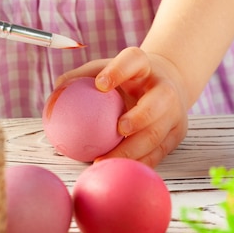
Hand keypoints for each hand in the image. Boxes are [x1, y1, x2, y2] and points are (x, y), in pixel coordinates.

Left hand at [56, 47, 188, 166]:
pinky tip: (115, 171)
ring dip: (132, 151)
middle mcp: (165, 89)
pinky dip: (136, 164)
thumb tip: (58, 88)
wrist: (167, 86)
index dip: (119, 71)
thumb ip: (83, 76)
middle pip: (158, 103)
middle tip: (118, 129)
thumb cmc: (127, 79)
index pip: (134, 61)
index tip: (99, 84)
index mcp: (145, 66)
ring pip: (157, 135)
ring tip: (103, 161)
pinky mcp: (176, 135)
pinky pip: (156, 154)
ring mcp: (175, 114)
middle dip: (141, 116)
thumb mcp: (107, 69)